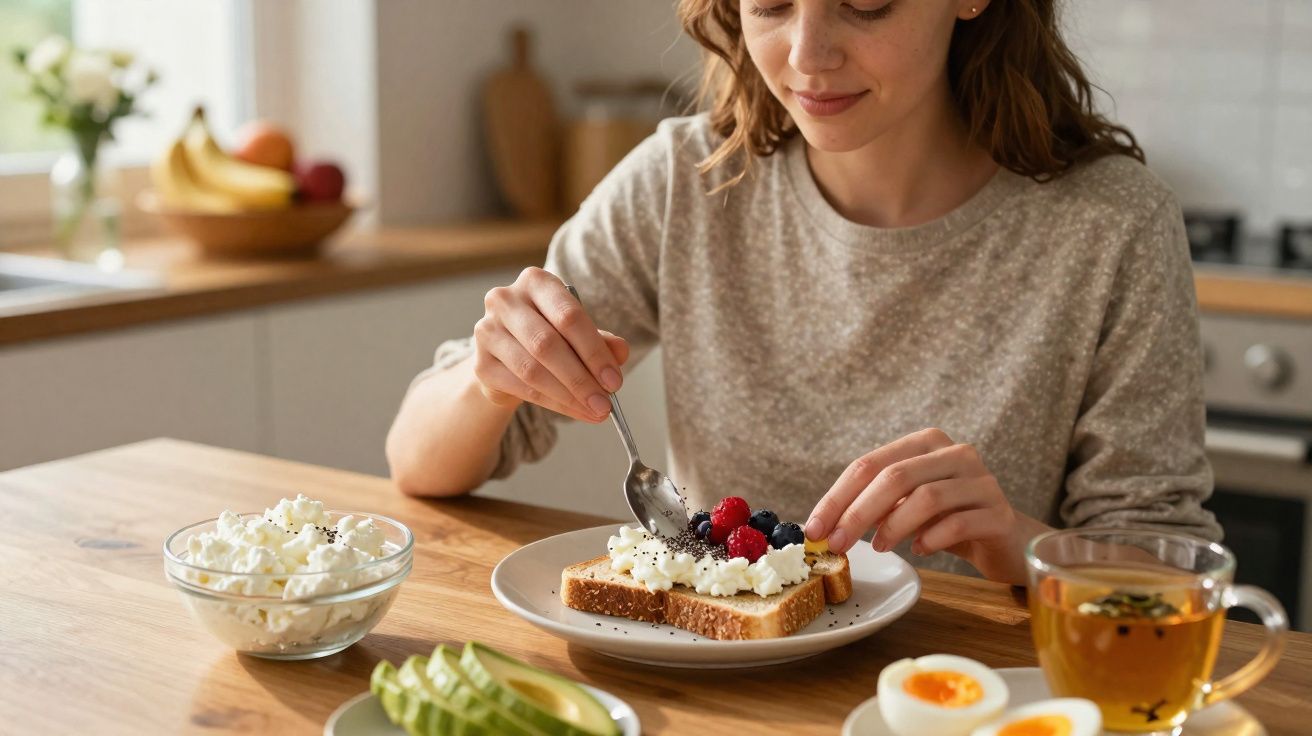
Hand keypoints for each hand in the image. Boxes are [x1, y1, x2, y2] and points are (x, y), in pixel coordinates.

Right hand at [472, 267, 628, 422]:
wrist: (509, 355)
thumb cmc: (550, 335)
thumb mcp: (580, 333)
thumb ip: (601, 340)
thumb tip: (620, 352)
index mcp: (536, 282)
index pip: (568, 315)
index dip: (594, 351)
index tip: (615, 380)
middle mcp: (506, 300)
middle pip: (547, 344)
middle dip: (581, 379)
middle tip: (606, 403)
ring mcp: (487, 331)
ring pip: (532, 370)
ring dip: (568, 396)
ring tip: (594, 411)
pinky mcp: (480, 363)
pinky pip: (520, 387)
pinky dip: (552, 403)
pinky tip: (573, 411)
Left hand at [805, 428, 1050, 583]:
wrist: (1005, 539)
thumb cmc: (946, 520)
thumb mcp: (906, 506)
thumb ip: (874, 506)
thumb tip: (825, 526)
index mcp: (926, 443)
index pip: (870, 464)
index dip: (837, 497)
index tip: (814, 528)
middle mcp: (956, 453)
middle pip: (895, 477)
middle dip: (858, 513)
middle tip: (837, 544)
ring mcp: (982, 481)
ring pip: (927, 497)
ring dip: (893, 526)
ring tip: (879, 547)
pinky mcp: (1000, 513)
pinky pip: (958, 523)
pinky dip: (931, 539)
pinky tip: (920, 550)